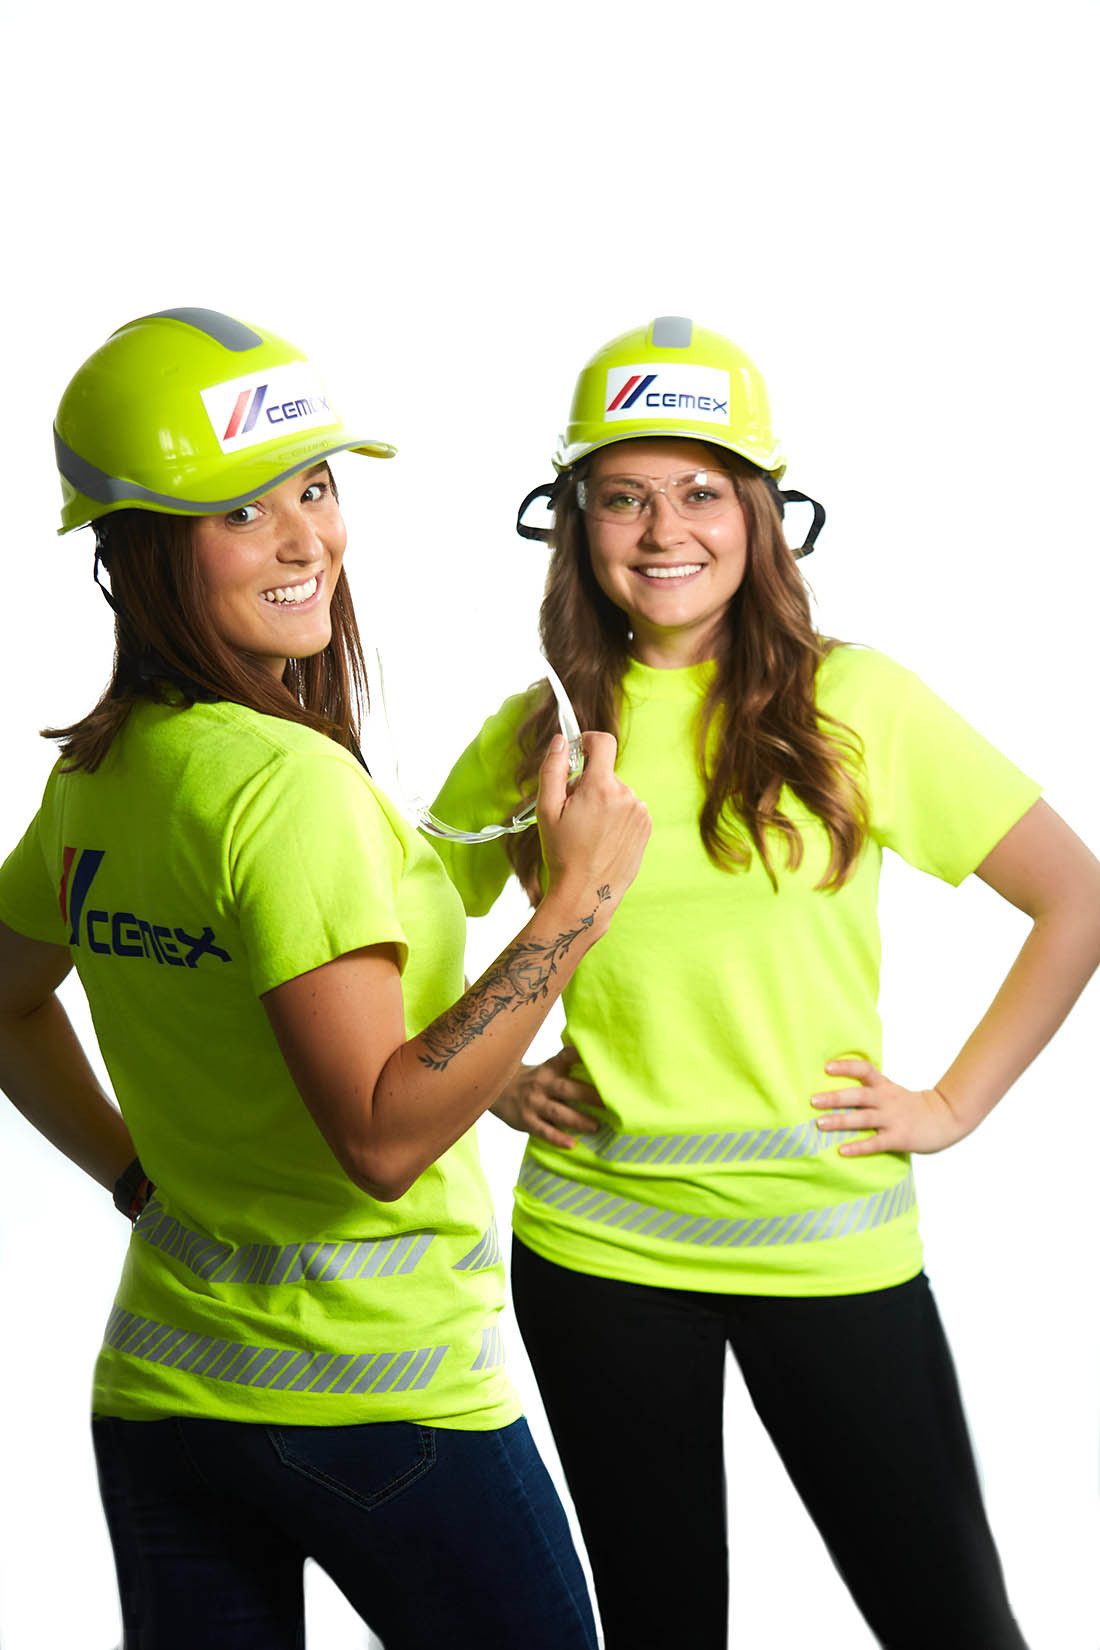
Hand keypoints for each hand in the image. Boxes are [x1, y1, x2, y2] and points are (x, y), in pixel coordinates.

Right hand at [491, 1046, 600, 1149]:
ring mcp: (533, 1103)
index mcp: (550, 1068)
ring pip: (557, 1112)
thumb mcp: (547, 1068)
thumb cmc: (534, 1080)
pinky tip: (571, 1144)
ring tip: (595, 1127)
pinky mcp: (526, 1120)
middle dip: (589, 1095)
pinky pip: (543, 1131)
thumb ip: (568, 1068)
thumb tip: (601, 1068)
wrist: (498, 1089)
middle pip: (567, 1088)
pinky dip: (558, 1138)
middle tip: (611, 1103)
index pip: (566, 1056)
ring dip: (578, 1120)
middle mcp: (542, 1083)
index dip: (581, 1055)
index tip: (598, 1056)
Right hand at [537, 733, 649, 920]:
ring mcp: (640, 812)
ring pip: (616, 792)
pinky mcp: (646, 826)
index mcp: (601, 787)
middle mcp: (626, 795)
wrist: (587, 893)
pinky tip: (603, 839)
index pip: (603, 742)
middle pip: (605, 772)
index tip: (577, 752)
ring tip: (589, 831)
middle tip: (573, 813)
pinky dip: (615, 816)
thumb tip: (562, 740)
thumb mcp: (547, 810)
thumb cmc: (563, 854)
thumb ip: (553, 768)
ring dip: (602, 802)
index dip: (587, 740)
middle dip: (587, 784)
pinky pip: (627, 808)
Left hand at [811, 1059, 972, 1155]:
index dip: (846, 1067)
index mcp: (884, 1086)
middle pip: (859, 1095)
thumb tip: (835, 1088)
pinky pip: (876, 1143)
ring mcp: (893, 1119)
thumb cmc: (910, 1105)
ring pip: (863, 1119)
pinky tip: (842, 1150)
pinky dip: (859, 1147)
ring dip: (841, 1121)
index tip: (827, 1067)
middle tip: (813, 1100)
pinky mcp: (898, 1138)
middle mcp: (887, 1100)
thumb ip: (869, 1088)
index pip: (865, 1069)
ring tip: (820, 1124)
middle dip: (835, 1097)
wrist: (944, 1118)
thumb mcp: (891, 1090)